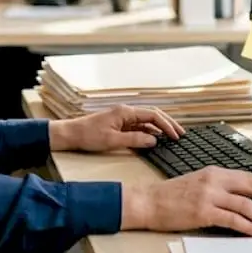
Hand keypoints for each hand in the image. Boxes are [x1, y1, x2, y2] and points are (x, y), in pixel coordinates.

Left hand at [49, 104, 183, 152]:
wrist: (71, 134)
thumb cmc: (88, 136)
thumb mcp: (113, 141)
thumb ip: (135, 140)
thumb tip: (154, 140)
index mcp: (125, 112)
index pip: (152, 115)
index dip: (166, 125)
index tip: (175, 135)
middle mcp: (126, 112)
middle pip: (152, 115)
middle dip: (167, 123)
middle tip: (180, 133)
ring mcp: (122, 118)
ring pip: (146, 121)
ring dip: (159, 128)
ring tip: (172, 136)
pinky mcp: (119, 124)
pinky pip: (138, 126)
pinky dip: (149, 132)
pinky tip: (155, 139)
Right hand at [122, 167, 251, 236]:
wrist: (148, 202)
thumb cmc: (170, 196)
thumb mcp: (197, 183)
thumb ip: (219, 187)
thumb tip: (243, 200)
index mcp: (214, 172)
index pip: (249, 177)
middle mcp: (214, 181)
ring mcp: (209, 196)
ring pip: (246, 205)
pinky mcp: (203, 212)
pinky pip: (233, 219)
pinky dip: (248, 226)